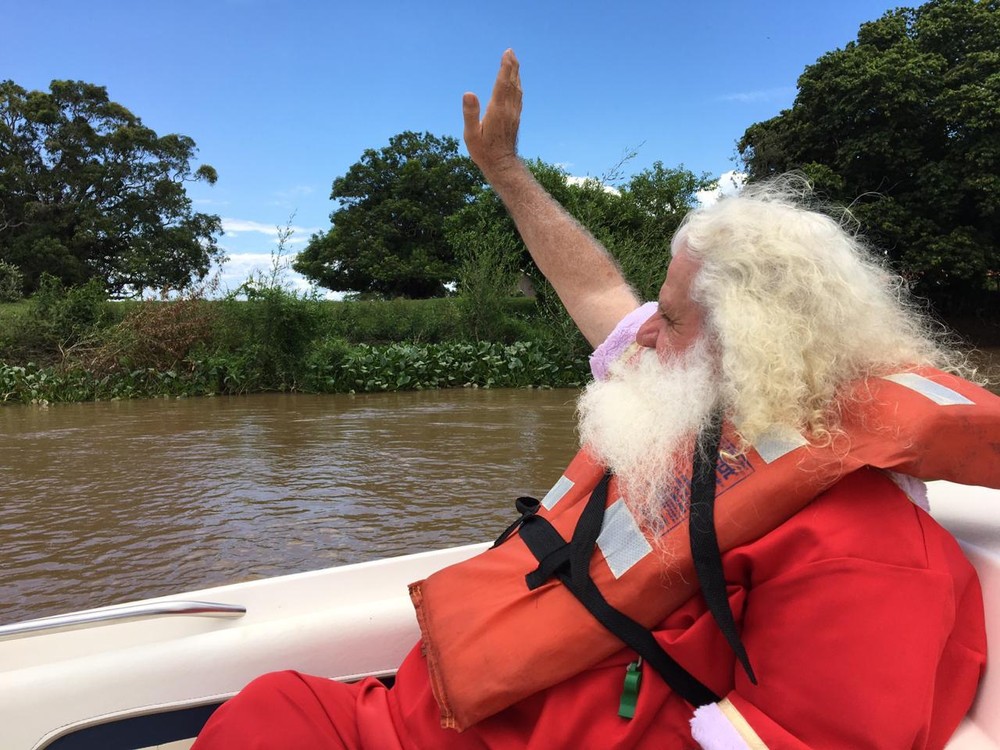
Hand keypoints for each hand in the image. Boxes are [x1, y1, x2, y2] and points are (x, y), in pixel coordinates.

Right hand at [463, 49, 521, 179]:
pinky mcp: (515, 119)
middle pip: (512, 83)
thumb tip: (468, 93)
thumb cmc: (483, 151)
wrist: (501, 165)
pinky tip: (516, 84)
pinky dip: (517, 86)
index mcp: (497, 110)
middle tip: (511, 52)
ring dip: (515, 74)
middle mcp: (508, 110)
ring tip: (514, 62)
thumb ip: (470, 113)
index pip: (502, 83)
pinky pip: (518, 98)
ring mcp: (514, 114)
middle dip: (512, 66)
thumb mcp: (471, 134)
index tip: (507, 53)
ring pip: (517, 89)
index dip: (505, 67)